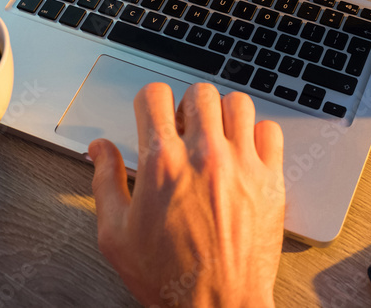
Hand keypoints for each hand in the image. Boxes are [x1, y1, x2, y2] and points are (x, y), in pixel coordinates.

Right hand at [90, 82, 284, 307]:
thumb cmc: (169, 278)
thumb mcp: (116, 235)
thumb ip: (105, 182)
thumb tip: (99, 149)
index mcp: (162, 164)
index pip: (155, 95)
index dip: (149, 101)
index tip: (152, 115)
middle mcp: (203, 156)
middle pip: (199, 91)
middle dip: (187, 105)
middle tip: (184, 128)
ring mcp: (242, 165)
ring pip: (238, 102)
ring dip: (223, 114)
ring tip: (215, 136)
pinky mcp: (271, 179)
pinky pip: (271, 130)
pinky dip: (258, 134)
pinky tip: (244, 152)